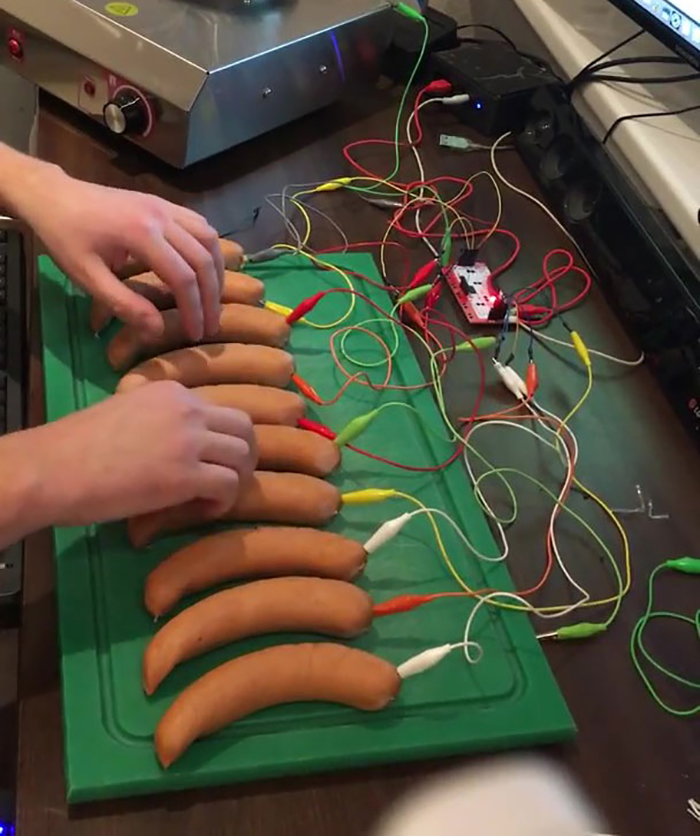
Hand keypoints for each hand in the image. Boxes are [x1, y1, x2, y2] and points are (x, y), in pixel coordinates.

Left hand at [9, 156, 224, 340]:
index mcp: (141, 234)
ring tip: (213, 299)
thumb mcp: (87, 277)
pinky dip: (209, 250)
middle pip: (203, 259)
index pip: (183, 277)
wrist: (52, 196)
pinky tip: (205, 269)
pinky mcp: (164, 204)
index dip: (194, 310)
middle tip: (211, 325)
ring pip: (209, 239)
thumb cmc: (65, 238)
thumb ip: (124, 304)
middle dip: (211, 297)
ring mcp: (165, 206)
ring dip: (217, 272)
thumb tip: (158, 330)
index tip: (196, 334)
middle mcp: (161, 216)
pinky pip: (200, 225)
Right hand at [11, 382, 256, 531]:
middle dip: (244, 455)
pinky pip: (230, 485)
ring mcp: (189, 440)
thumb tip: (178, 445)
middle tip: (228, 478)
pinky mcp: (186, 475)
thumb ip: (157, 420)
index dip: (221, 439)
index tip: (205, 461)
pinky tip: (202, 509)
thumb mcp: (125, 412)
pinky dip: (224, 502)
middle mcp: (187, 409)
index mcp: (172, 391)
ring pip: (243, 455)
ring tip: (211, 498)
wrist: (51, 468)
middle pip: (245, 427)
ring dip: (235, 480)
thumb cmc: (77, 446)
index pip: (220, 410)